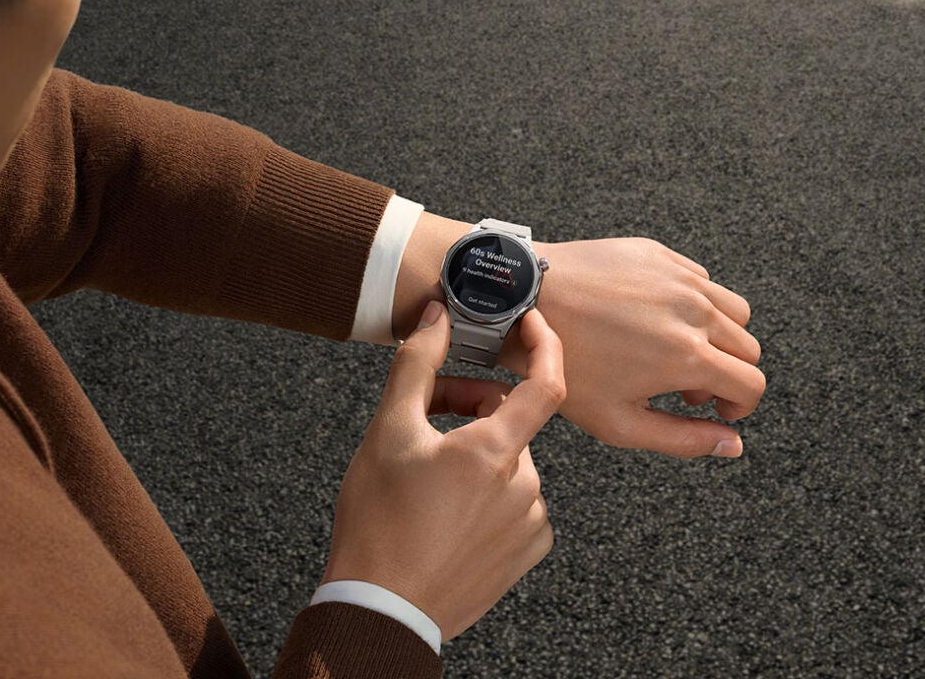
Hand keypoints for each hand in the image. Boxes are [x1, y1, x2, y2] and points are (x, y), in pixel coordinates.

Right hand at [322, 301, 563, 641]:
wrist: (381, 607)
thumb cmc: (378, 524)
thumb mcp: (387, 432)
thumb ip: (417, 365)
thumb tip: (437, 316)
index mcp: (494, 453)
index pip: (546, 383)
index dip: (543, 344)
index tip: (529, 323)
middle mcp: (524, 487)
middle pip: (511, 424)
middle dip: (472, 410)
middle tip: (426, 417)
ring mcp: (529, 524)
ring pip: (511, 464)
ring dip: (477, 456)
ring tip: (428, 474)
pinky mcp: (526, 553)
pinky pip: (517, 504)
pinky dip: (488, 494)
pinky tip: (447, 509)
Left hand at [500, 237, 763, 457]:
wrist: (523, 302)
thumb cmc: (563, 366)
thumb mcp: (617, 421)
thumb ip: (682, 439)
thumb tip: (732, 444)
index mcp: (687, 355)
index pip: (751, 384)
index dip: (740, 406)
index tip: (717, 410)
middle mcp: (693, 310)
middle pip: (747, 347)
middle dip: (727, 373)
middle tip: (684, 387)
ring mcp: (678, 276)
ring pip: (734, 310)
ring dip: (719, 336)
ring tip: (674, 351)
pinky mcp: (660, 253)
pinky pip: (701, 280)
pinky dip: (694, 303)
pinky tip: (654, 319)